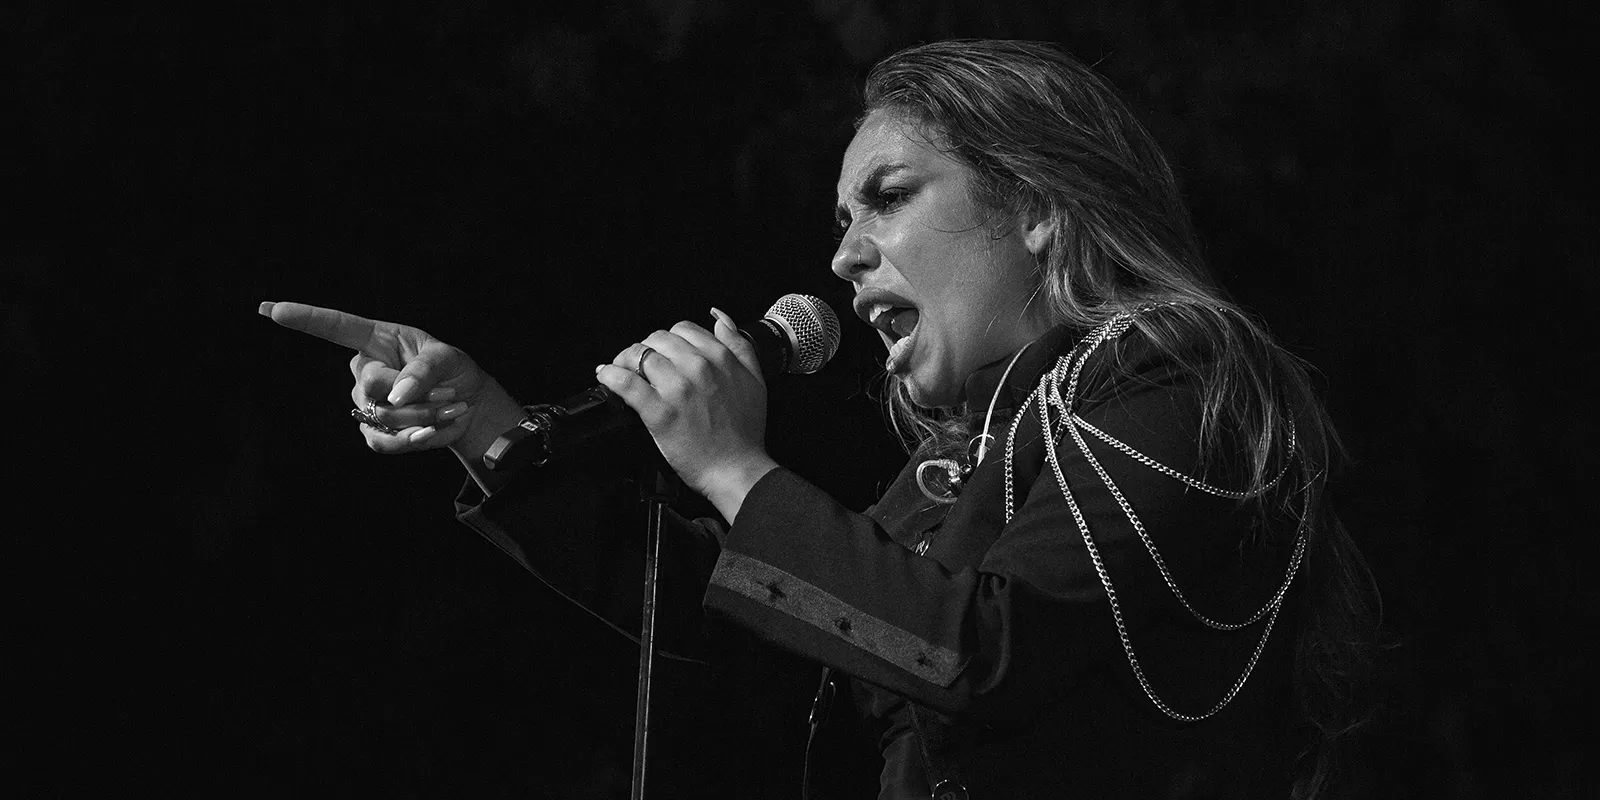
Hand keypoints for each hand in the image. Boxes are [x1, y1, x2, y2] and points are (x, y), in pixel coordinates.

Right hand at [259, 301, 524, 460]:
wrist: (467, 405)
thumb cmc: (453, 371)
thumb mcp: (448, 359)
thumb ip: (424, 371)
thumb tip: (397, 396)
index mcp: (376, 338)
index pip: (335, 326)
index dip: (305, 318)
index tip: (271, 310)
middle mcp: (364, 369)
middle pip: (371, 383)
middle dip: (415, 394)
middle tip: (447, 393)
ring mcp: (365, 402)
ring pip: (382, 416)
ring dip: (422, 417)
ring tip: (448, 408)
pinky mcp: (373, 430)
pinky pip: (382, 441)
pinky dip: (411, 439)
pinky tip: (430, 432)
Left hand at [595, 308, 778, 521]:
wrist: (736, 469)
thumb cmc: (745, 431)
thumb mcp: (755, 380)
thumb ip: (738, 345)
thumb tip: (719, 318)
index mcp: (719, 358)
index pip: (683, 329)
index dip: (670, 340)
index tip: (665, 353)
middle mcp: (697, 368)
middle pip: (658, 339)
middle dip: (647, 348)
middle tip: (642, 363)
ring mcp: (676, 389)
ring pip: (639, 355)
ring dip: (626, 359)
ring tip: (621, 369)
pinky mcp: (658, 412)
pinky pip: (626, 383)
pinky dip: (611, 375)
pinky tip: (606, 375)